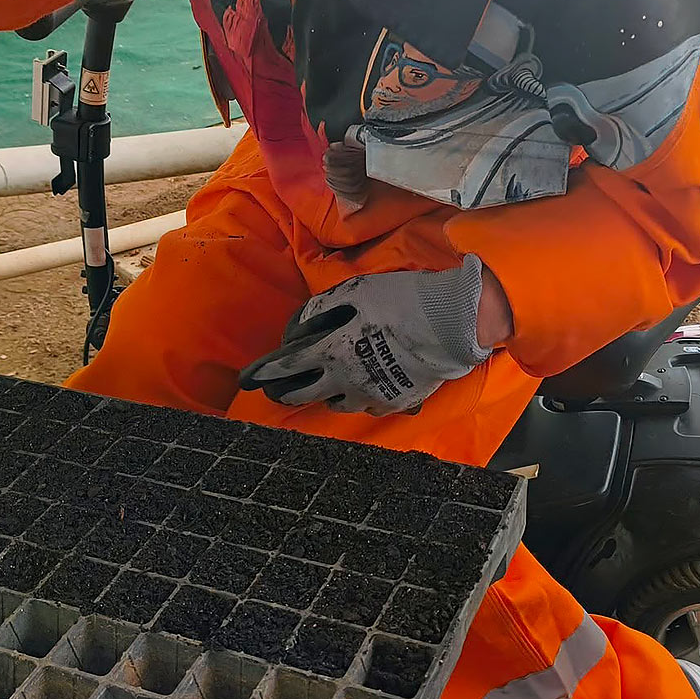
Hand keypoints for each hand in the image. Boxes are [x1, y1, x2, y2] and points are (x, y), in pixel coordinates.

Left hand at [239, 255, 493, 414]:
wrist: (450, 324)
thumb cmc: (399, 301)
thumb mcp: (354, 293)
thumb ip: (321, 310)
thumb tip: (299, 327)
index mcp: (331, 351)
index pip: (288, 366)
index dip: (265, 372)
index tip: (249, 379)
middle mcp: (345, 380)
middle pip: (306, 395)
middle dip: (286, 393)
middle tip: (277, 392)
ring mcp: (371, 395)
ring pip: (338, 403)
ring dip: (326, 394)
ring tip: (325, 387)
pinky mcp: (395, 403)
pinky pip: (369, 405)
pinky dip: (361, 397)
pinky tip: (363, 388)